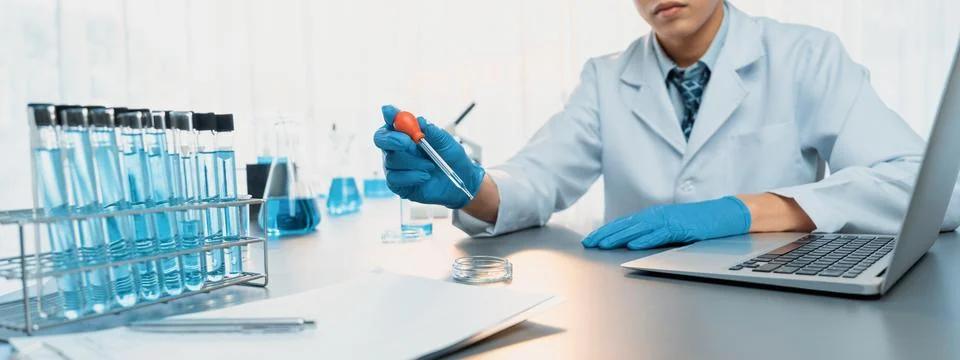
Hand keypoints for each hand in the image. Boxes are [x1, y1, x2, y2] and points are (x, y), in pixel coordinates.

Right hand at [374, 105, 484, 208]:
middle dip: (392, 139)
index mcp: (407, 131)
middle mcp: (396, 146)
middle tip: (407, 142)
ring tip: (430, 166)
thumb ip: (434, 132)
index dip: (389, 115)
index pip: (392, 120)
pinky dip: (412, 176)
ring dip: (413, 162)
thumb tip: (421, 121)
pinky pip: (394, 178)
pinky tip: (424, 176)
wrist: (456, 183)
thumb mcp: (447, 143)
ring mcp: (393, 165)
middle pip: (380, 138)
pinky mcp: (395, 182)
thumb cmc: (450, 159)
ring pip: (391, 160)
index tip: (389, 112)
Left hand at [581, 196, 751, 249]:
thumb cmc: (698, 222)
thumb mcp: (671, 227)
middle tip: (588, 243)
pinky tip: (634, 244)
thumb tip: (632, 241)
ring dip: (620, 237)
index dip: (606, 231)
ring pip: (639, 229)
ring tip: (603, 244)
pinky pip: (661, 234)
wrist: (724, 214)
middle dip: (606, 234)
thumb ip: (653, 232)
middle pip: (626, 225)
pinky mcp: (682, 227)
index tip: (591, 240)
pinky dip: (647, 239)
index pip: (625, 224)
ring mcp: (670, 220)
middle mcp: (658, 215)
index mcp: (654, 215)